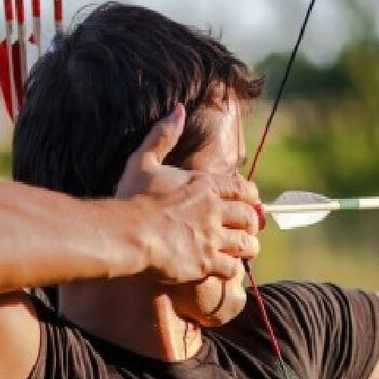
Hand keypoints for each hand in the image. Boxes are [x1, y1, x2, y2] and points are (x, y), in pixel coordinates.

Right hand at [116, 104, 261, 283]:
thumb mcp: (143, 161)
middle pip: (250, 217)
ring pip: (247, 244)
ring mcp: (213, 237)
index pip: (243, 189)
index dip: (250, 198)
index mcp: (204, 185)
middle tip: (248, 230)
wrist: (126, 233)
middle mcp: (214, 210)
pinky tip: (226, 269)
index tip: (250, 204)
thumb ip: (162, 136)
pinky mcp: (206, 262)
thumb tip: (178, 109)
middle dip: (252, 224)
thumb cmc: (132, 199)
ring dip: (248, 248)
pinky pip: (233, 268)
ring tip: (244, 252)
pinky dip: (233, 269)